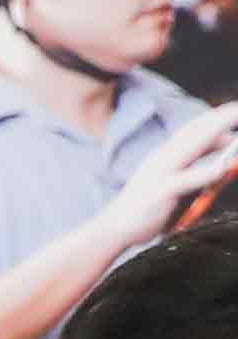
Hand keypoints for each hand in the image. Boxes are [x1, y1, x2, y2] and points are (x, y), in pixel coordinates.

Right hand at [106, 94, 237, 246]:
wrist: (113, 229)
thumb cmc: (147, 207)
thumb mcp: (175, 184)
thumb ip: (199, 172)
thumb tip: (228, 162)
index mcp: (166, 155)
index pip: (195, 129)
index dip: (216, 117)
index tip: (235, 110)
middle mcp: (163, 158)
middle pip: (195, 130)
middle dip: (220, 117)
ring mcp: (160, 173)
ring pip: (192, 147)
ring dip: (215, 133)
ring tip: (235, 129)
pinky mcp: (159, 192)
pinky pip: (185, 180)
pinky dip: (205, 172)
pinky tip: (222, 168)